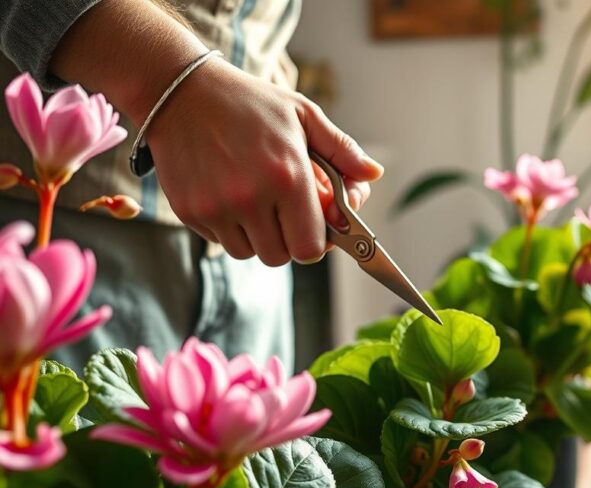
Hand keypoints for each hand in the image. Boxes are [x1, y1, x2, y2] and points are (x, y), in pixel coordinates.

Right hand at [145, 58, 382, 264]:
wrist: (181, 91)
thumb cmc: (249, 102)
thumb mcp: (303, 115)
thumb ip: (342, 149)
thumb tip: (374, 174)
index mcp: (287, 177)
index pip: (311, 247)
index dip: (318, 242)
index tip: (317, 226)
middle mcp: (251, 198)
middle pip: (282, 256)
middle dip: (290, 240)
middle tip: (286, 213)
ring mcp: (217, 208)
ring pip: (250, 253)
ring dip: (259, 236)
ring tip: (257, 201)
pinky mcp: (190, 211)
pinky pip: (221, 241)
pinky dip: (230, 228)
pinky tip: (230, 196)